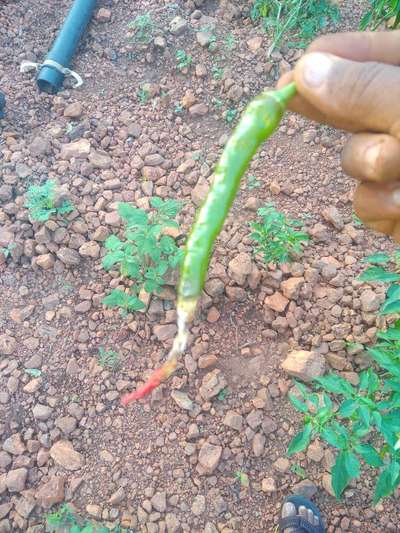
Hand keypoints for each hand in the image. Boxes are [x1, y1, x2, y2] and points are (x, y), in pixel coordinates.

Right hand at [277, 30, 399, 240]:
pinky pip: (366, 202)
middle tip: (283, 99)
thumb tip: (306, 70)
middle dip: (337, 111)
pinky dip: (378, 208)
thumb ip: (366, 90)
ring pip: (356, 160)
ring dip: (371, 169)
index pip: (377, 53)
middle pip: (359, 103)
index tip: (291, 76)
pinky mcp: (397, 205)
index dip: (335, 58)